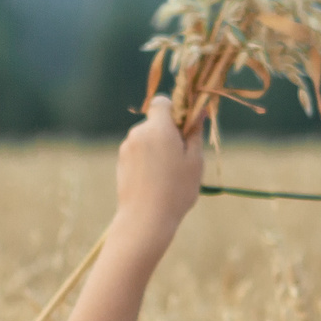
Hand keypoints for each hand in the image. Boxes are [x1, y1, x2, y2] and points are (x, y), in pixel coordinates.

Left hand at [113, 96, 204, 245]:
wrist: (145, 218)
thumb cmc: (177, 190)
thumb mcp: (194, 162)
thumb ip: (195, 133)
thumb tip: (199, 111)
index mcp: (158, 128)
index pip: (162, 101)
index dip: (174, 109)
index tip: (184, 127)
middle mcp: (139, 133)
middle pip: (155, 121)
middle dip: (167, 133)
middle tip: (181, 158)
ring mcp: (127, 147)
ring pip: (146, 138)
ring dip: (157, 147)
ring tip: (168, 175)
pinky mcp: (121, 161)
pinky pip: (138, 151)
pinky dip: (147, 159)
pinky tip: (154, 181)